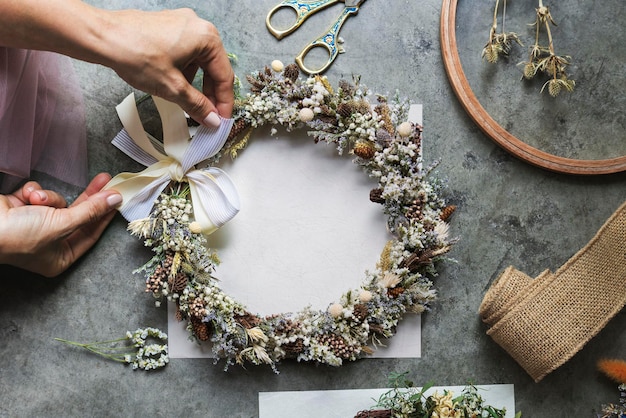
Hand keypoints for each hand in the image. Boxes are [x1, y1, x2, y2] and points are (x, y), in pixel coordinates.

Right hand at [0, 173, 121, 276]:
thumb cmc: (18, 235)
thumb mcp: (61, 224)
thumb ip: (90, 211)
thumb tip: (115, 200)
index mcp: (60, 257)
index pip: (91, 234)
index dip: (104, 215)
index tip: (117, 198)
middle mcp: (49, 244)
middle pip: (79, 216)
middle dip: (89, 198)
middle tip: (105, 180)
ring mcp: (35, 226)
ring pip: (57, 202)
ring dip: (49, 198)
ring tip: (37, 201)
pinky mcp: (22, 210)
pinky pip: (39, 195)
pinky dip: (32, 193)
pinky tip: (24, 197)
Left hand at [103, 8, 234, 126]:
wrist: (101, 37)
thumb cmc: (135, 54)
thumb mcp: (172, 87)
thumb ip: (197, 105)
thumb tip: (212, 119)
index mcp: (206, 37)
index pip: (224, 76)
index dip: (224, 102)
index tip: (221, 120)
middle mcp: (198, 26)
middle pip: (213, 67)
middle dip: (210, 94)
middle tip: (207, 116)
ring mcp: (182, 24)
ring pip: (198, 62)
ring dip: (195, 84)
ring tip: (186, 102)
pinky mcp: (167, 28)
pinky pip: (185, 54)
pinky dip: (183, 72)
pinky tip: (173, 85)